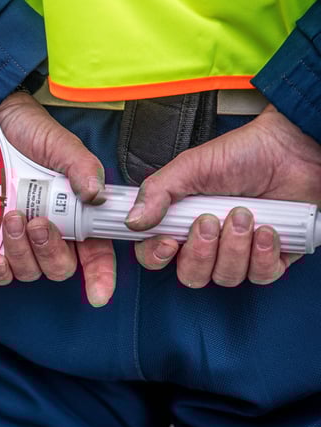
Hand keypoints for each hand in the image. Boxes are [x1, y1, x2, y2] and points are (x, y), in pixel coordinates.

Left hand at [0, 93, 115, 306]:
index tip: (98, 294)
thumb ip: (82, 168)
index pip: (95, 257)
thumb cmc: (30, 133)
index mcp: (77, 216)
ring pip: (29, 272)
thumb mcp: (62, 146)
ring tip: (13, 218)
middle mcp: (51, 233)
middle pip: (60, 268)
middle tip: (38, 223)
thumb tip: (94, 195)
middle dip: (50, 252)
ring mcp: (20, 239)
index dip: (100, 278)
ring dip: (22, 252)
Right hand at [128, 105, 320, 286]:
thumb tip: (133, 221)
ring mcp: (240, 252)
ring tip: (244, 214)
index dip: (157, 256)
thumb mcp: (191, 166)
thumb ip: (158, 192)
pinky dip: (263, 254)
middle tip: (210, 221)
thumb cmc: (243, 153)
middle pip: (191, 276)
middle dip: (202, 252)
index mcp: (181, 221)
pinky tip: (267, 229)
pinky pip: (261, 275)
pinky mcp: (272, 257)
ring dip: (235, 247)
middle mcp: (208, 242)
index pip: (155, 254)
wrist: (293, 149)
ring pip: (226, 277)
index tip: (168, 241)